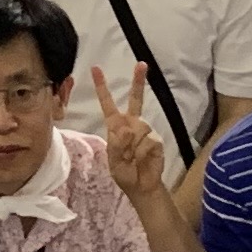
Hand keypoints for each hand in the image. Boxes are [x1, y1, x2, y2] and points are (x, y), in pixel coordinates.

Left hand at [95, 66, 170, 203]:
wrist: (141, 187)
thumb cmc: (124, 172)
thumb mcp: (113, 161)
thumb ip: (117, 145)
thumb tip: (127, 129)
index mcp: (116, 126)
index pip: (108, 103)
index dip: (102, 87)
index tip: (96, 69)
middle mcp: (132, 124)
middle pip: (135, 99)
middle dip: (138, 82)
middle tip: (142, 64)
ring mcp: (145, 131)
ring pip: (138, 128)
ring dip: (132, 146)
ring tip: (132, 158)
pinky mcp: (156, 140)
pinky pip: (147, 141)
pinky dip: (141, 152)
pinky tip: (141, 160)